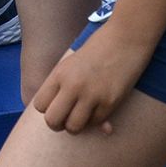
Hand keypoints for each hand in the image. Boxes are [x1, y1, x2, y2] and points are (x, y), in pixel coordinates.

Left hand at [32, 30, 146, 134]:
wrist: (126, 38)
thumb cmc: (98, 48)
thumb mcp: (72, 63)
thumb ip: (63, 85)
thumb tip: (62, 113)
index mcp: (60, 73)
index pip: (39, 104)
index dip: (48, 109)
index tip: (58, 105)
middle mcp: (72, 85)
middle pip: (52, 121)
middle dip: (58, 124)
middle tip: (68, 117)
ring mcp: (91, 94)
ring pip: (73, 128)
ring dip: (78, 126)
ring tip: (84, 115)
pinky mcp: (110, 102)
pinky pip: (96, 123)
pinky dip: (97, 120)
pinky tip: (101, 107)